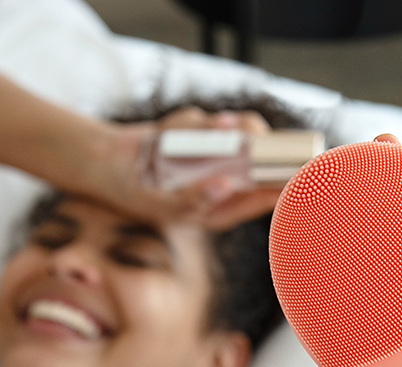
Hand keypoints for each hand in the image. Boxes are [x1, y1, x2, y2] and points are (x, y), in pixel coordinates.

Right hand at [87, 106, 282, 229]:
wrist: (101, 162)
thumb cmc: (133, 192)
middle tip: (259, 135)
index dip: (282, 188)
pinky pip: (208, 122)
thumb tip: (227, 185)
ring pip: (240, 137)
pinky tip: (166, 131)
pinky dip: (189, 122)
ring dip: (231, 128)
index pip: (260, 201)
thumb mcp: (160, 205)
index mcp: (217, 210)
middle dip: (263, 148)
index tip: (299, 175)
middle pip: (259, 165)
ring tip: (222, 125)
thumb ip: (192, 200)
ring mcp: (210, 157)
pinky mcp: (197, 134)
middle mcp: (219, 184)